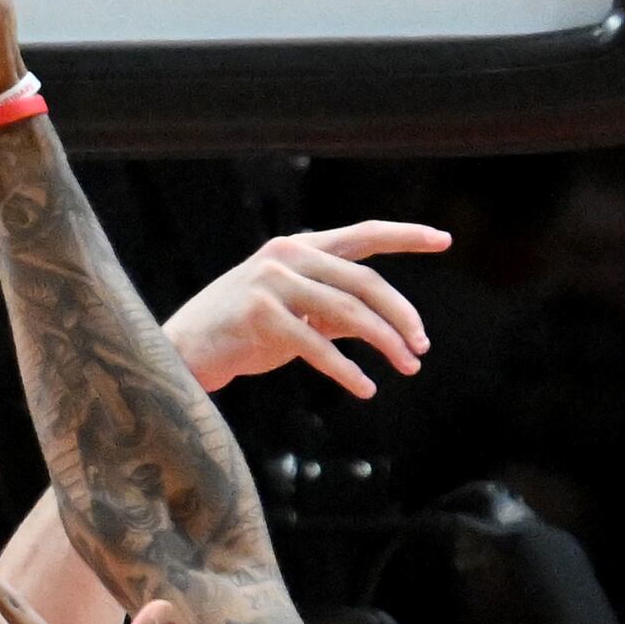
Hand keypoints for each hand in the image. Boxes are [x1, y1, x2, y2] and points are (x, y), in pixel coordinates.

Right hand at [163, 223, 450, 395]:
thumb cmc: (240, 335)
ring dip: (384, 343)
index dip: (406, 236)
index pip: (363, 234)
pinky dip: (347, 370)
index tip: (444, 240)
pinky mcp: (260, 317)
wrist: (180, 353)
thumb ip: (334, 310)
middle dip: (401, 314)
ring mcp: (271, 284)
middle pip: (364, 280)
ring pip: (348, 312)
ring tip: (408, 367)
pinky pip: (318, 345)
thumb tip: (385, 325)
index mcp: (298, 248)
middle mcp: (286, 256)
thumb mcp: (294, 313)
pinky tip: (366, 388)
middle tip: (423, 345)